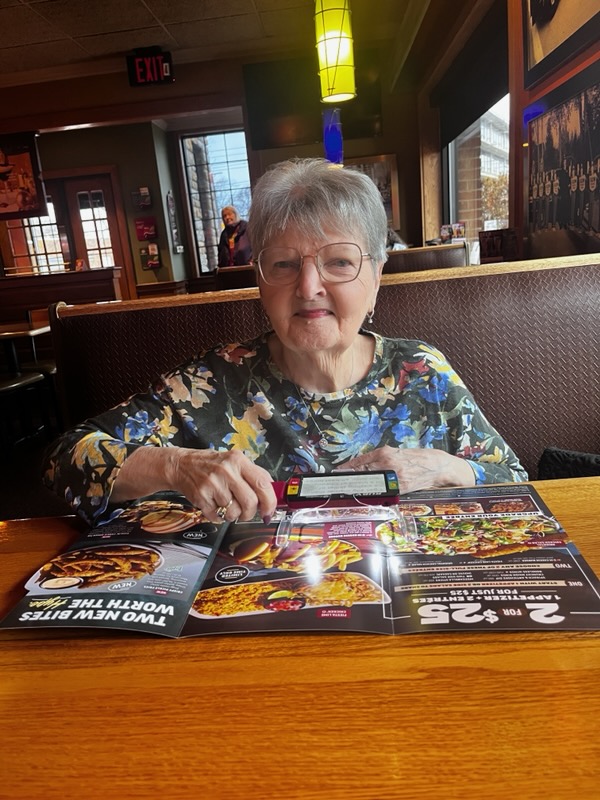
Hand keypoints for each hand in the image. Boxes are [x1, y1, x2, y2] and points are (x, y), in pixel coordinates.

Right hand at [169, 449, 276, 522]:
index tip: (269, 511)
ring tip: (226, 506)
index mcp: (239, 461)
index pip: (262, 484)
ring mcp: (212, 484)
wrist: (181, 465)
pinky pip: (217, 516)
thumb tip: (272, 492)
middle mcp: (226, 471)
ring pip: (233, 512)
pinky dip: (218, 516)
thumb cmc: (211, 465)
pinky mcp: (201, 496)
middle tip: (246, 513)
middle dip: (250, 513)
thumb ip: (253, 474)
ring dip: (232, 515)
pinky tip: (214, 505)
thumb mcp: (234, 461)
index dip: (270, 502)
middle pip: (250, 502)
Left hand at [339, 446, 475, 493]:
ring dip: (358, 486)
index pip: (361, 461)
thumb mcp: (397, 452)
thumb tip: (364, 465)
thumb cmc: (418, 457)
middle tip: (337, 482)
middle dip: (349, 478)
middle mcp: (387, 464)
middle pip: (362, 473)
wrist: (438, 466)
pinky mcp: (400, 488)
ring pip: (370, 483)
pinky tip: (367, 494)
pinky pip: (383, 491)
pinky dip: (374, 493)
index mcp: (385, 452)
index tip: (337, 471)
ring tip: (348, 489)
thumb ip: (381, 458)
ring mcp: (393, 478)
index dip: (347, 467)